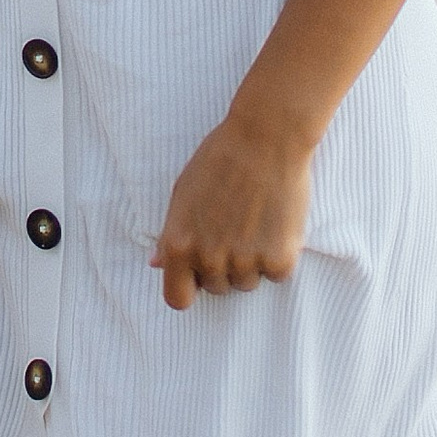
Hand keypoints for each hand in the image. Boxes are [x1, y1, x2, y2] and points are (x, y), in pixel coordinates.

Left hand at [150, 109, 312, 309]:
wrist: (266, 138)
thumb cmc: (221, 159)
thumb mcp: (183, 193)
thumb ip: (171, 234)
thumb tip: (157, 264)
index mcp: (179, 246)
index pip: (177, 299)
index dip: (188, 287)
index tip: (198, 276)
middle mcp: (209, 259)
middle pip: (217, 288)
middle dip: (224, 266)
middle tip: (235, 228)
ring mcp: (245, 262)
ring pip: (247, 283)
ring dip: (252, 263)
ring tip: (256, 222)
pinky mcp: (279, 258)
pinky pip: (277, 275)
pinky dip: (279, 255)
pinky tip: (276, 224)